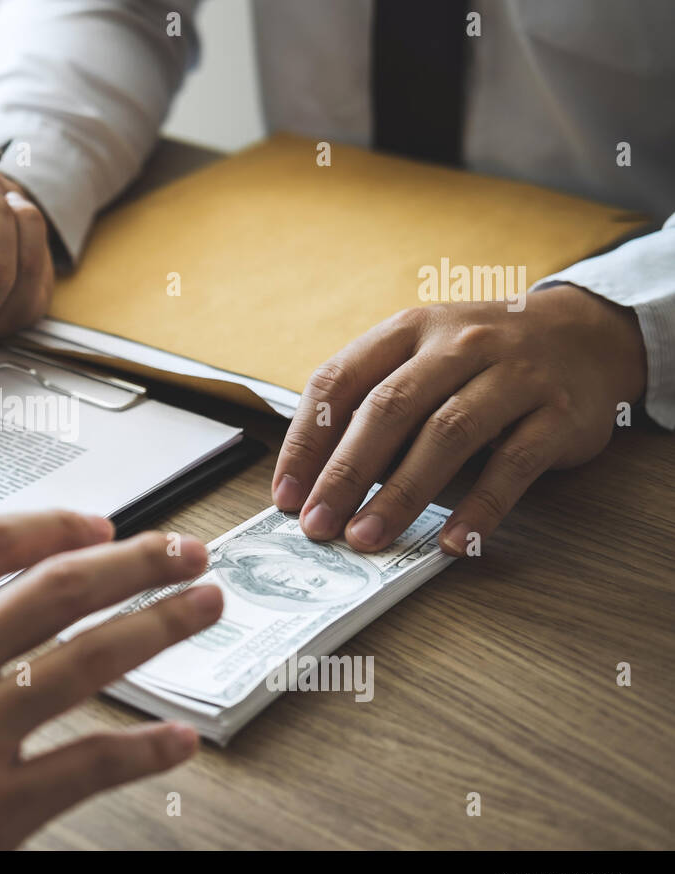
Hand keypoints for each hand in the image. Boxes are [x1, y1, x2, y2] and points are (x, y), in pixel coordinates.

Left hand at [271, 286, 645, 556]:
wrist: (586, 336)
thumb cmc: (479, 363)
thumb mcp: (420, 361)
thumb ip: (373, 407)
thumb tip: (316, 484)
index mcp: (407, 330)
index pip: (339, 382)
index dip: (306, 441)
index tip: (287, 495)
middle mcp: (458, 344)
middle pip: (389, 409)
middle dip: (345, 473)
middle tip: (318, 525)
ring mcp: (513, 375)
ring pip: (447, 434)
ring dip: (402, 494)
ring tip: (367, 538)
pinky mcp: (560, 413)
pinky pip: (514, 464)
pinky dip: (481, 507)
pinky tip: (454, 543)